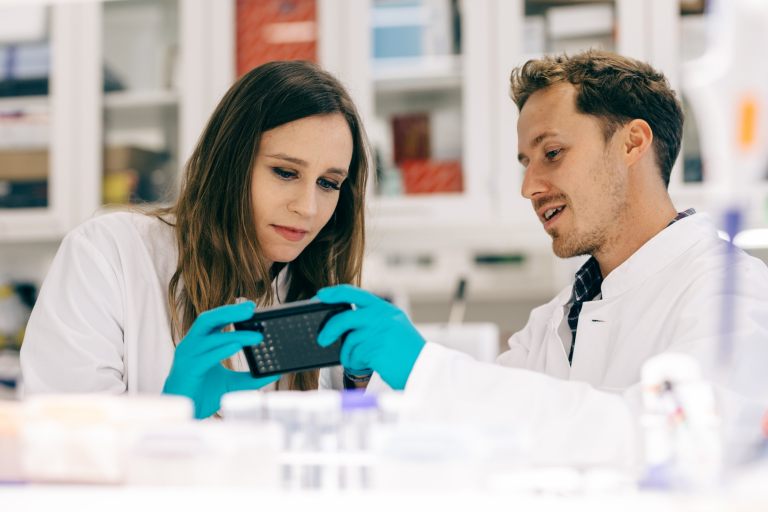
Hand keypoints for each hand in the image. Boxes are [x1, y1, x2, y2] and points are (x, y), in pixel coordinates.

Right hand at [162, 301, 279, 418]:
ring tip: (256, 336)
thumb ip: (251, 377)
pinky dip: (222, 350)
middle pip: (208, 319)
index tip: (251, 306)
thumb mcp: (232, 383)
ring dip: (235, 334)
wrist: (185, 413)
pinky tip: (236, 346)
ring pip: (210, 337)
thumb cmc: (204, 393)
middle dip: (230, 312)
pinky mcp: (188, 370)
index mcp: (201, 342)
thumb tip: (275, 373)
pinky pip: (205, 357)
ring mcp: (188, 356)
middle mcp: (192, 344)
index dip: (231, 311)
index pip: (215, 320)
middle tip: (251, 309)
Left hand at [316, 285, 424, 389]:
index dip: (335, 292)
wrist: (424, 370)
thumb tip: (340, 326)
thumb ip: (371, 321)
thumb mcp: (392, 328)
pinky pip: (354, 356)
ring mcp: (380, 331)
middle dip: (328, 329)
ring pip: (348, 341)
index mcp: (385, 308)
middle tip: (322, 339)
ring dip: (348, 355)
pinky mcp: (376, 348)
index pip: (355, 293)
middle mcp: (382, 316)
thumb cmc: (405, 353)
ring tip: (357, 361)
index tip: (320, 295)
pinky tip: (367, 366)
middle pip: (344, 318)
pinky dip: (356, 363)